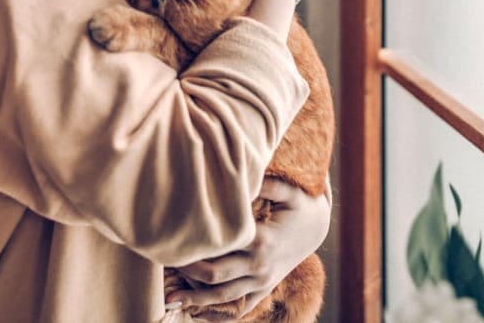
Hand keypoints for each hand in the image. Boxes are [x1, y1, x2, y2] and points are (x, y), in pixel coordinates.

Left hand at [166, 178, 330, 319]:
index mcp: (261, 241)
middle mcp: (260, 266)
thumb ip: (264, 183)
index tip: (172, 239)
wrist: (320, 228)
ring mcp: (262, 281)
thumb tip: (236, 174)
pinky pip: (239, 308)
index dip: (195, 246)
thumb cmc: (300, 204)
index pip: (220, 247)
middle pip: (215, 276)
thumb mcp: (289, 190)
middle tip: (164, 261)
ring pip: (223, 298)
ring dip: (195, 300)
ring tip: (169, 300)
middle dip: (187, 272)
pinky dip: (218, 315)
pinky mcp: (264, 288)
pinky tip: (196, 315)